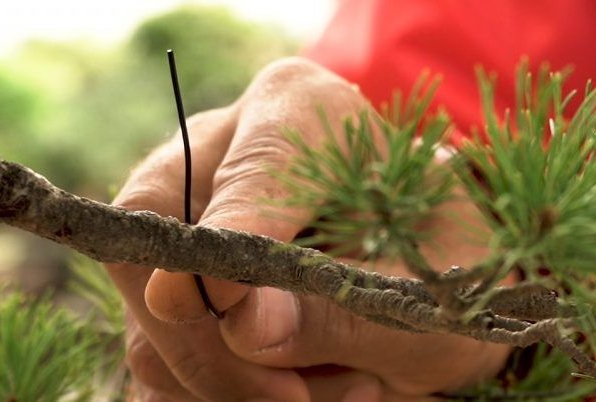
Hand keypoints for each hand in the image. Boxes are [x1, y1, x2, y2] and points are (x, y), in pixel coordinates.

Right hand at [105, 57, 510, 400]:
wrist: (434, 271)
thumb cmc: (444, 264)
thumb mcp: (427, 297)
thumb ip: (342, 309)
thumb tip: (244, 330)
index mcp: (303, 113)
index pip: (245, 174)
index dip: (228, 244)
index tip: (230, 317)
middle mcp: (226, 149)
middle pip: (156, 240)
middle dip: (210, 344)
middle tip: (288, 397)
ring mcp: (190, 209)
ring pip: (151, 308)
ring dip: (226, 376)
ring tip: (324, 385)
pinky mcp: (177, 270)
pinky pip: (156, 345)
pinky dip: (215, 386)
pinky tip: (291, 386)